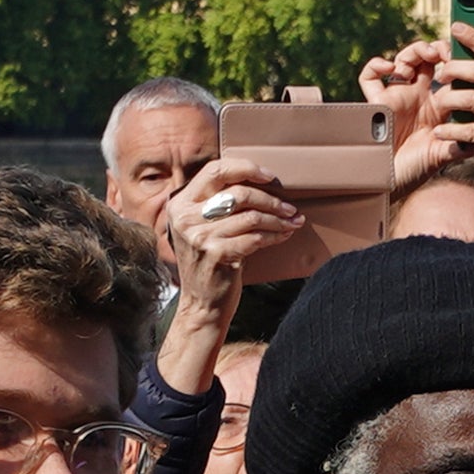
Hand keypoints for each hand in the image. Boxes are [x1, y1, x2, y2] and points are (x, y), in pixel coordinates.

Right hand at [155, 158, 300, 395]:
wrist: (201, 305)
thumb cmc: (207, 263)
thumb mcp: (200, 229)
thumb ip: (215, 205)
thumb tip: (258, 182)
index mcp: (180, 205)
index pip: (214, 171)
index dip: (246, 168)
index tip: (270, 177)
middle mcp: (186, 218)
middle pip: (238, 193)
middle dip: (271, 198)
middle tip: (290, 207)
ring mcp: (200, 237)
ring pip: (252, 216)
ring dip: (278, 218)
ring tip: (293, 221)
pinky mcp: (218, 255)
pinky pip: (256, 237)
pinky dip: (276, 234)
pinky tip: (285, 234)